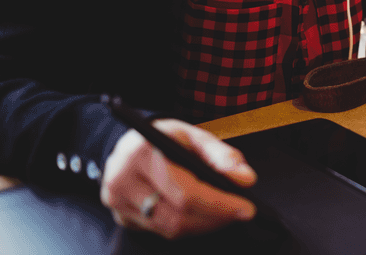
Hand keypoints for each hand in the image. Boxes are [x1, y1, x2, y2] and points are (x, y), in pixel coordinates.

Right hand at [100, 118, 256, 238]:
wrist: (130, 144)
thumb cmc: (167, 138)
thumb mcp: (195, 135)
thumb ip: (221, 155)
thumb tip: (246, 179)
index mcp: (142, 153)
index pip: (185, 192)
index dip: (219, 204)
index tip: (246, 207)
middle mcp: (123, 181)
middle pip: (178, 216)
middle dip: (216, 217)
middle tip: (240, 211)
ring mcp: (118, 203)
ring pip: (170, 229)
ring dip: (204, 224)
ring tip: (224, 212)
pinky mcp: (122, 217)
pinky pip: (161, 231)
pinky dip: (187, 226)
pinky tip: (201, 214)